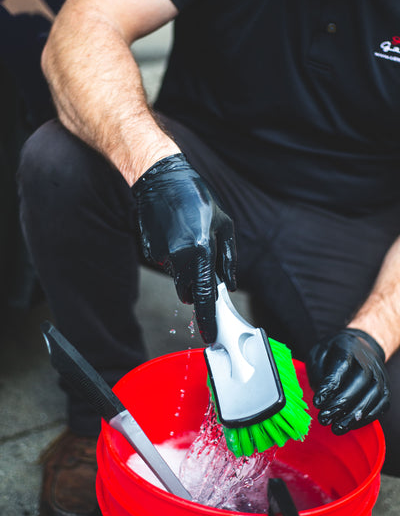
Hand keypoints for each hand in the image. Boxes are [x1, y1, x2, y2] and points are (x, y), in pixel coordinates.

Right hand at [132, 153, 236, 343]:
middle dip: (197, 288)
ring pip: (178, 278)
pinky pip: (166, 264)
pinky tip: (176, 235)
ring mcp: (162, 256)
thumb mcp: (224, 225)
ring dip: (186, 270)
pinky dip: (174, 257)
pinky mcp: (151, 252)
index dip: (208, 319)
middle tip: (203, 263)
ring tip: (190, 240)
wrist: (160, 179)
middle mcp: (180, 258)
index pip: (205, 297)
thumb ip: (228, 259)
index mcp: (201, 251)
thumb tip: (229, 285)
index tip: (210, 335)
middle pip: (189, 292)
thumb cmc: (197, 198)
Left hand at [306, 328, 389, 433]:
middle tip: (324, 418)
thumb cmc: (334, 354)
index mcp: (348, 348)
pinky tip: (351, 425)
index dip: (330, 386)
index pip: (342, 366)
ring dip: (354, 415)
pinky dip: (367, 418)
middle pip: (360, 382)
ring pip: (373, 396)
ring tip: (336, 427)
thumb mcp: (318, 354)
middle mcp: (369, 361)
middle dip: (341, 404)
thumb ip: (318, 372)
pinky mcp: (385, 389)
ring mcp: (380, 375)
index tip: (317, 402)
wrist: (360, 347)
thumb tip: (321, 396)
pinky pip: (381, 405)